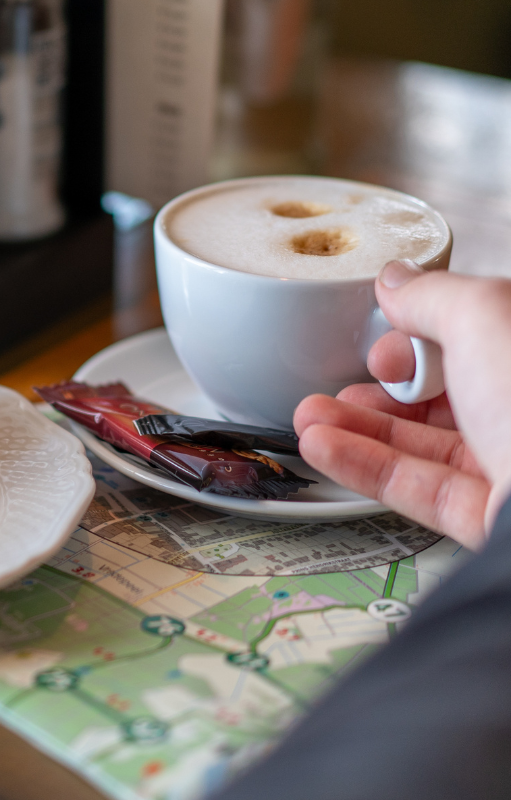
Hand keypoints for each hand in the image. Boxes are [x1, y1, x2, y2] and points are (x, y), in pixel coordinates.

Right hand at [294, 262, 510, 549]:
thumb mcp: (485, 318)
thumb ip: (433, 294)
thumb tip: (396, 280)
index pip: (474, 334)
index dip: (421, 332)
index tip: (386, 336)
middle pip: (444, 390)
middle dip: (381, 383)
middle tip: (345, 377)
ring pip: (424, 442)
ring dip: (356, 426)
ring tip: (308, 415)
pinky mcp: (492, 519)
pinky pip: (419, 487)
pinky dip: (364, 466)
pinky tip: (323, 446)